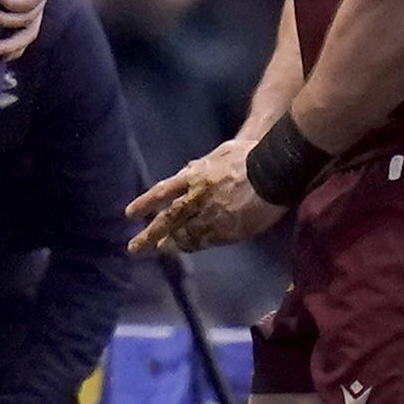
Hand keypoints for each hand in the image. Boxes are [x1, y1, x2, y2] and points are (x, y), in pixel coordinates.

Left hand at [127, 133, 284, 254]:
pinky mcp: (227, 231)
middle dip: (149, 235)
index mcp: (194, 176)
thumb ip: (202, 165)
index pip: (162, 192)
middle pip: (168, 220)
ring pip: (185, 234)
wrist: (274, 171)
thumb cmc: (252, 156)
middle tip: (134, 248)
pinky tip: (186, 250)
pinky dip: (194, 246)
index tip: (129, 214)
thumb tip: (189, 169)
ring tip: (159, 251)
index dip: (145, 204)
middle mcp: (197, 198)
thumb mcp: (220, 153)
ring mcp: (211, 216)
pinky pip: (205, 242)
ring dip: (170, 244)